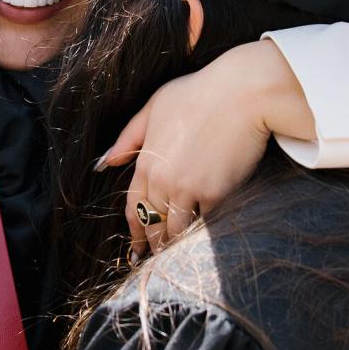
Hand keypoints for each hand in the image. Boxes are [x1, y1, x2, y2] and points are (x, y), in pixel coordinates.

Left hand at [102, 39, 314, 253]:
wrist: (243, 94)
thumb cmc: (201, 93)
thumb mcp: (155, 106)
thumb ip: (130, 136)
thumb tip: (106, 162)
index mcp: (146, 161)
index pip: (134, 205)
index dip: (135, 228)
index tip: (137, 244)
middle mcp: (162, 180)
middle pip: (153, 222)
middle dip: (154, 241)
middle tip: (156, 256)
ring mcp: (188, 189)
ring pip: (175, 229)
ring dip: (174, 243)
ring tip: (175, 255)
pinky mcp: (215, 194)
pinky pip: (205, 221)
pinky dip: (202, 230)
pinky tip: (199, 241)